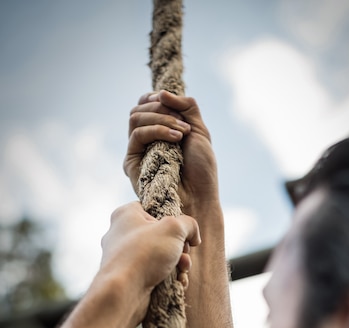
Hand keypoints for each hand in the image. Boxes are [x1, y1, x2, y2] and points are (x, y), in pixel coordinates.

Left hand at [99, 201, 200, 323]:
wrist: (123, 292)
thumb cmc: (144, 254)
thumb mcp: (174, 229)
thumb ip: (189, 224)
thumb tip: (194, 236)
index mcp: (126, 215)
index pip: (153, 209)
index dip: (171, 219)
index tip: (181, 232)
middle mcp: (122, 234)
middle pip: (161, 235)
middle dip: (179, 248)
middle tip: (183, 254)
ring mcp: (125, 257)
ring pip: (160, 257)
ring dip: (178, 264)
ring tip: (181, 271)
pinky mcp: (130, 277)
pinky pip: (154, 273)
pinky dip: (169, 278)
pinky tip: (176, 283)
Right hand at [124, 91, 219, 217]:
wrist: (200, 197)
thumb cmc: (201, 169)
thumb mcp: (199, 130)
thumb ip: (185, 106)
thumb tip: (161, 93)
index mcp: (158, 131)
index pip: (146, 103)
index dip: (159, 99)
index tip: (179, 110)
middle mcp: (144, 140)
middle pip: (138, 108)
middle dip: (163, 109)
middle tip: (183, 124)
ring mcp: (137, 151)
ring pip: (135, 118)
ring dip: (161, 119)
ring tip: (182, 133)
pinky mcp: (132, 163)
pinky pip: (137, 135)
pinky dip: (157, 130)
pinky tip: (176, 138)